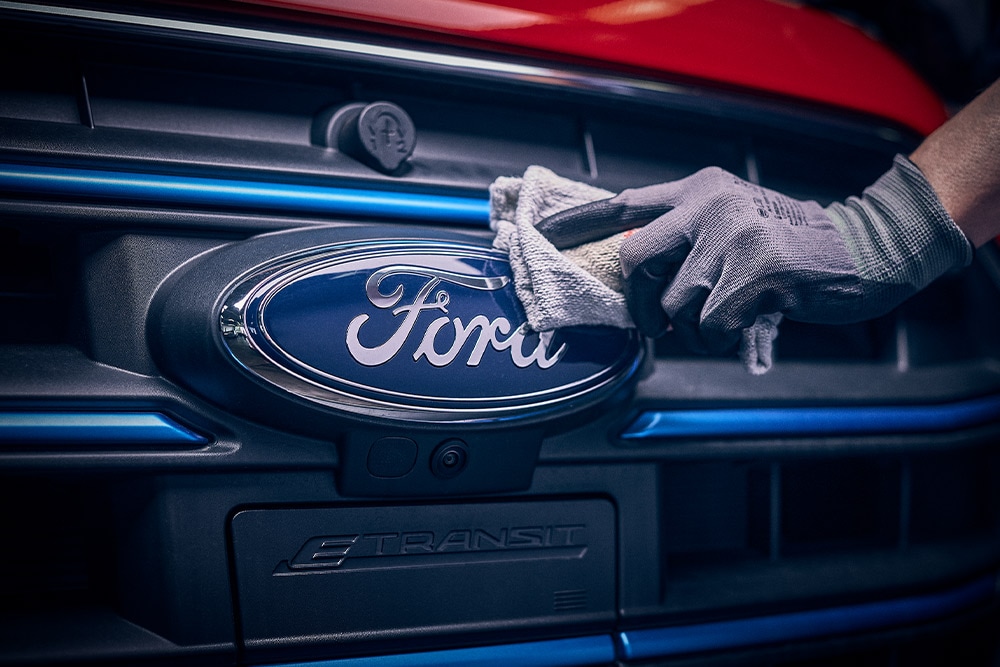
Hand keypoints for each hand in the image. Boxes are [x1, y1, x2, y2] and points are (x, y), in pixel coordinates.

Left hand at [537, 156, 971, 353]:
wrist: (864, 250)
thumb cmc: (793, 246)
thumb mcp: (734, 222)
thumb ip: (687, 237)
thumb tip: (636, 276)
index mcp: (700, 190)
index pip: (626, 204)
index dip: (580, 221)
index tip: (543, 234)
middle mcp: (709, 204)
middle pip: (635, 259)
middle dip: (639, 303)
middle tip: (659, 323)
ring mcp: (732, 234)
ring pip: (673, 303)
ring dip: (692, 329)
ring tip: (722, 321)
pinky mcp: (756, 269)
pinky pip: (708, 323)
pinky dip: (719, 337)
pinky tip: (744, 323)